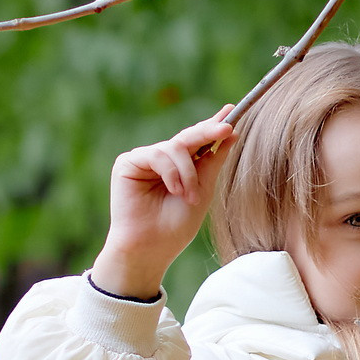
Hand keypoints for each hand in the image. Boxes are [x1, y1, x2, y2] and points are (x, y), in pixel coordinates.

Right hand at [91, 113, 237, 296]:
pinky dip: (171, 172)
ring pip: (175, 147)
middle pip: (188, 137)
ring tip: (189, 197)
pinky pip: (157, 154)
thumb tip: (232, 132)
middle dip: (208, 132)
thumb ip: (213, 162)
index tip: (231, 110)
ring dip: (188, 173)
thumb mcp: (203, 190)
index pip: (197, 141)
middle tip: (227, 128)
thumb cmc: (175, 227)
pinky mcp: (127, 163)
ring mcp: (144, 160)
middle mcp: (162, 160)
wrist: (151, 249)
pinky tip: (174, 190)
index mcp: (180, 167)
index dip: (213, 126)